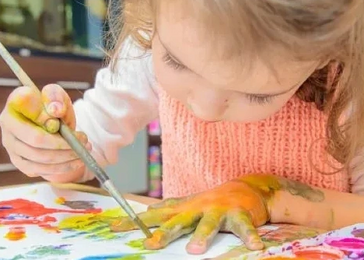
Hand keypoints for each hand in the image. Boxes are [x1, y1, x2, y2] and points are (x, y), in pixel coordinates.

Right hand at [0, 84, 89, 182]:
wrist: (53, 124)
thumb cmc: (53, 107)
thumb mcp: (57, 95)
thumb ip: (55, 97)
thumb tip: (55, 110)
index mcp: (15, 104)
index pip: (28, 113)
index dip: (46, 118)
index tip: (62, 121)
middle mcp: (8, 126)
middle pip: (37, 141)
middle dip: (65, 143)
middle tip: (84, 140)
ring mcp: (12, 147)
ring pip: (41, 159)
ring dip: (67, 157)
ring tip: (84, 150)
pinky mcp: (21, 162)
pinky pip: (42, 170)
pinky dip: (63, 167)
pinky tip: (77, 161)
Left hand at [111, 175, 274, 254]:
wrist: (243, 188)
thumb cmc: (211, 201)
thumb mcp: (188, 204)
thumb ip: (169, 208)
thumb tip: (146, 210)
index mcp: (184, 208)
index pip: (156, 215)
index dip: (135, 222)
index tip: (115, 229)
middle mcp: (198, 208)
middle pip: (179, 221)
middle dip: (165, 233)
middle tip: (150, 245)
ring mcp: (219, 210)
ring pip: (209, 223)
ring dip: (203, 235)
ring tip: (195, 249)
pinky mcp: (239, 214)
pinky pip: (244, 226)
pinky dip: (249, 236)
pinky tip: (254, 246)